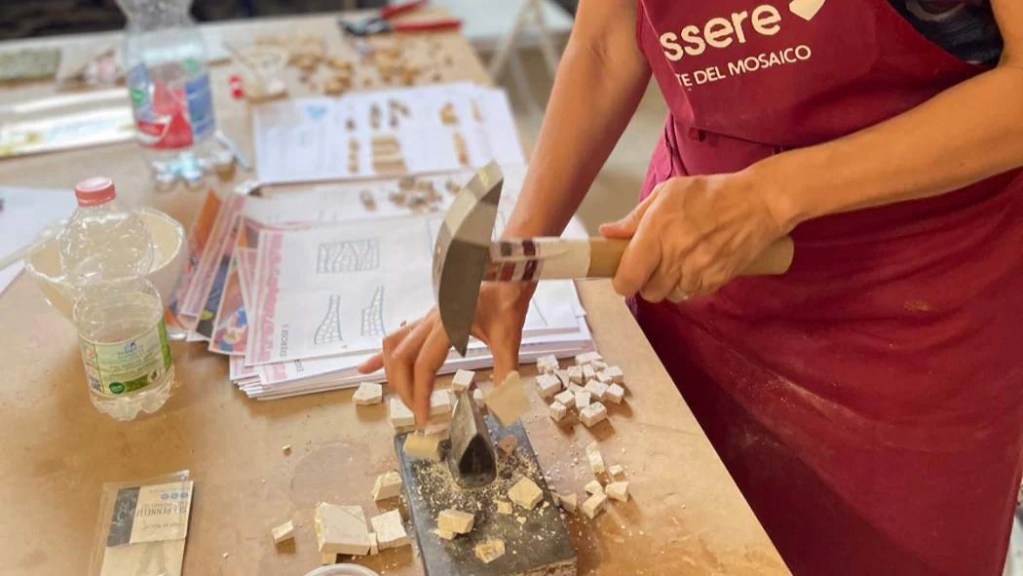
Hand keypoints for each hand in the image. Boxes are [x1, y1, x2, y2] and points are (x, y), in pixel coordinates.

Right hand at [357, 283, 533, 426]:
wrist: (506, 270)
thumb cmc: (507, 299)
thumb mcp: (509, 335)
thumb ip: (505, 367)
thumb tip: (504, 400)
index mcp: (448, 323)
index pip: (423, 365)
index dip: (420, 393)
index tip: (422, 417)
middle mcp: (431, 320)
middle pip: (402, 358)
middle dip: (404, 388)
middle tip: (417, 413)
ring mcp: (427, 317)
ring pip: (395, 345)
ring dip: (392, 372)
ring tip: (398, 396)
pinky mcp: (428, 318)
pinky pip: (399, 336)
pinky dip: (382, 354)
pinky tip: (366, 368)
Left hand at [599, 173, 789, 301]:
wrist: (758, 203)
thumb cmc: (710, 193)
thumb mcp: (667, 193)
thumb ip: (635, 218)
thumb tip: (607, 233)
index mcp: (656, 234)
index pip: (627, 279)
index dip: (622, 281)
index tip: (625, 274)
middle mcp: (674, 257)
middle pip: (648, 292)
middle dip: (647, 281)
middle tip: (654, 264)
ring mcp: (696, 272)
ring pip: (670, 295)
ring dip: (669, 284)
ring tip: (679, 261)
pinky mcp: (716, 281)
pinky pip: (693, 293)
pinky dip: (691, 284)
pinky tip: (697, 264)